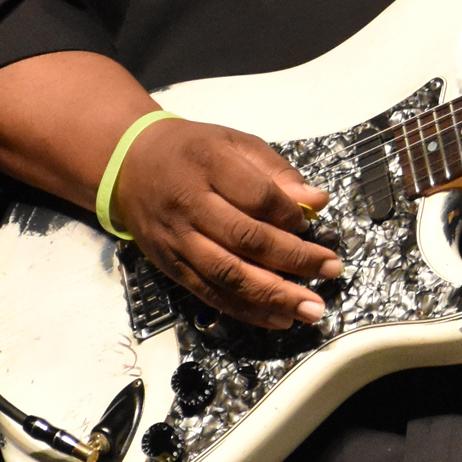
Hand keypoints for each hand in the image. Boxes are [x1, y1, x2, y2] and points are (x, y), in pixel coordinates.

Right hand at [113, 120, 342, 330]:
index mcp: (209, 164)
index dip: (290, 216)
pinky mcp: (171, 265)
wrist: (129, 164)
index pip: (258, 197)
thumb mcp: (234, 144)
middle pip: (246, 240)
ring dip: (274, 296)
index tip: (312, 224)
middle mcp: (190, 204)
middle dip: (295, 260)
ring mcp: (178, 239)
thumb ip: (277, 171)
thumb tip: (318, 201)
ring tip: (311, 308)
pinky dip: (246, 310)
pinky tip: (278, 318)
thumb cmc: (193, 152)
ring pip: (229, 274)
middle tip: (332, 269)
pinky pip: (211, 294)